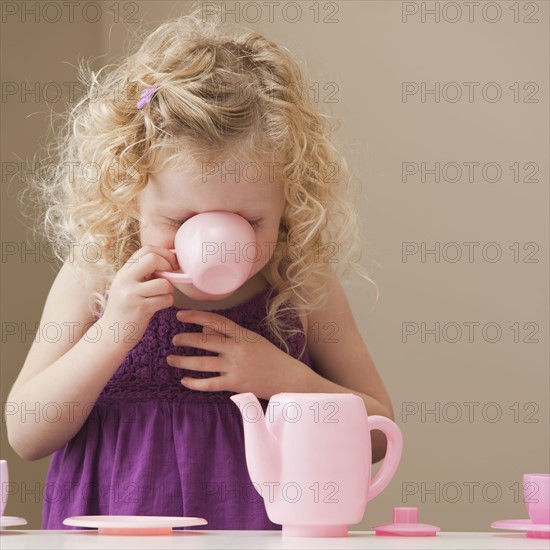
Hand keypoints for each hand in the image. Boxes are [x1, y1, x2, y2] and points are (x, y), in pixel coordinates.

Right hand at [102, 245, 178, 346]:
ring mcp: (131, 294)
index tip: (172, 263)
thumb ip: (143, 273)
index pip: (147, 249)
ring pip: (164, 283)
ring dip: (170, 290)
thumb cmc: (126, 309)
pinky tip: (159, 306)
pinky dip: (168, 302)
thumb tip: (171, 260)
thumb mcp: (128, 286)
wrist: (110, 335)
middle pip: (153, 259)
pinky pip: (166, 299)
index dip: (165, 253)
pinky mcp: (140, 309)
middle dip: (169, 265)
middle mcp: (125, 280)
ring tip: (162, 296)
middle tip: (171, 275)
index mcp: (124, 272)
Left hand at [168, 309, 309, 398]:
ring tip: (171, 359)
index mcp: (242, 334)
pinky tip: (184, 381)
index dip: (196, 317)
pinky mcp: (235, 384)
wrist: (287, 377)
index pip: (215, 321)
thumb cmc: (269, 356)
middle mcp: (237, 349)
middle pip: (205, 342)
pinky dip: (195, 383)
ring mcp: (236, 367)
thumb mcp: (252, 339)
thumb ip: (229, 334)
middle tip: (174, 339)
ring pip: (203, 363)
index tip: (180, 315)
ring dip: (184, 361)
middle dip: (185, 339)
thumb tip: (204, 330)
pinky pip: (210, 384)